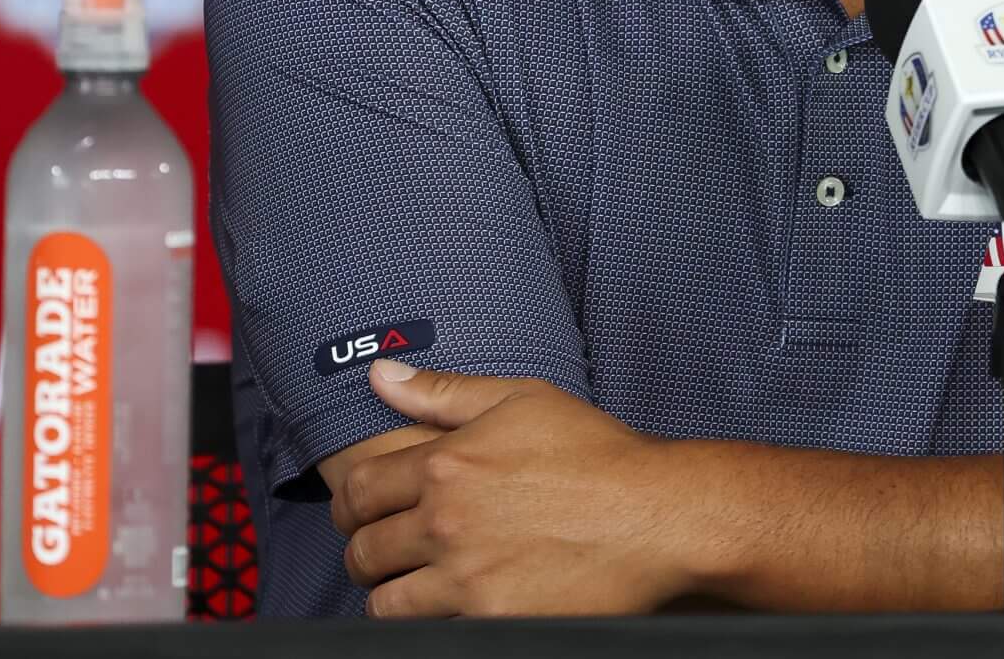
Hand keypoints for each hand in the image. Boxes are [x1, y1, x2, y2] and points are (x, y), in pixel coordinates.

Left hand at [330, 359, 697, 616]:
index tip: (357, 512)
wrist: (656, 516)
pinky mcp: (492, 619)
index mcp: (447, 462)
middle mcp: (447, 521)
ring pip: (386, 602)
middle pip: (364, 551)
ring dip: (388, 595)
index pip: (359, 491)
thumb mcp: (522, 400)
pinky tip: (449, 606)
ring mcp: (467, 576)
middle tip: (377, 553)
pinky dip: (432, 622)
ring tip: (406, 587)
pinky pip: (431, 631)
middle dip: (362, 553)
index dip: (348, 504)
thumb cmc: (596, 453)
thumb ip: (442, 392)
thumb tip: (380, 373)